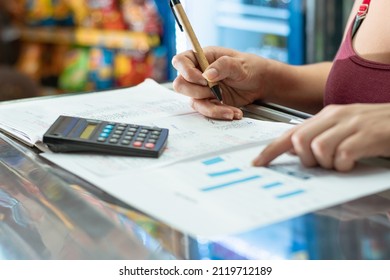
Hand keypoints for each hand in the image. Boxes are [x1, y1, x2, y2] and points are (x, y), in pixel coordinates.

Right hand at [172, 46, 270, 119]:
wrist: (259, 83)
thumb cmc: (249, 67)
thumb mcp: (239, 64)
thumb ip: (223, 66)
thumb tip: (207, 74)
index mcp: (202, 57)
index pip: (180, 61)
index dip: (186, 71)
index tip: (203, 79)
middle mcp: (198, 74)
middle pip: (180, 85)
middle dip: (197, 91)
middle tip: (215, 90)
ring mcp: (202, 89)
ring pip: (193, 102)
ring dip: (211, 107)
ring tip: (230, 107)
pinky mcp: (209, 102)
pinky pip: (206, 111)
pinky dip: (219, 113)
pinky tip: (234, 112)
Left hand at [253, 104, 389, 171]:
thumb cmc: (374, 128)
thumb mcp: (343, 128)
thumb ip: (319, 136)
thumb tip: (294, 151)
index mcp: (326, 115)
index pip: (290, 132)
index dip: (271, 150)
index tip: (257, 163)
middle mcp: (336, 116)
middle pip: (299, 140)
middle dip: (304, 159)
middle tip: (319, 164)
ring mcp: (352, 124)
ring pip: (318, 148)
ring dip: (325, 163)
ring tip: (340, 163)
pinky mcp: (368, 135)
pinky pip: (342, 155)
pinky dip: (343, 165)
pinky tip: (352, 163)